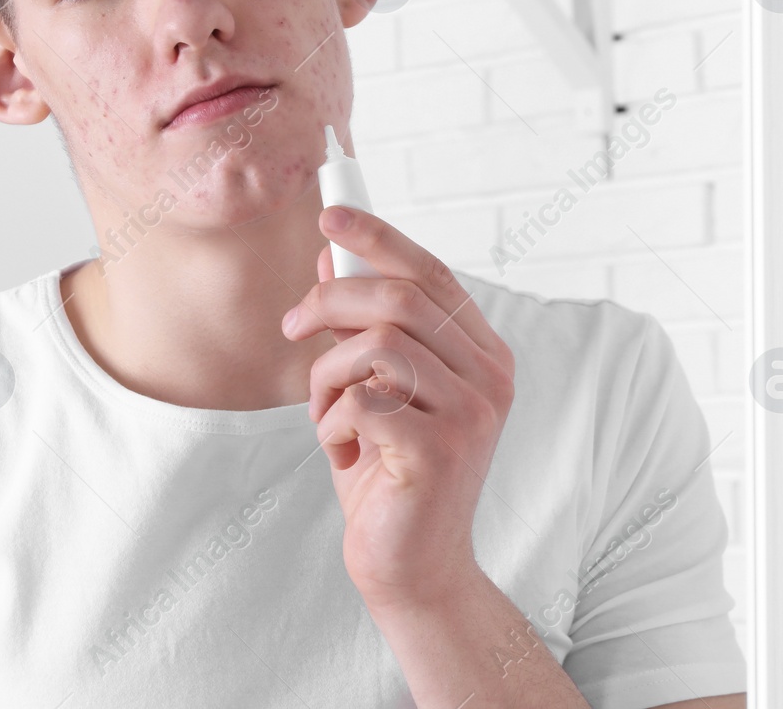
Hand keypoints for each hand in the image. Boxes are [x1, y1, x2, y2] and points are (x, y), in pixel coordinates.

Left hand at [282, 206, 516, 611]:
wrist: (411, 568)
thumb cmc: (390, 476)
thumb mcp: (372, 390)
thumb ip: (362, 327)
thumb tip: (328, 255)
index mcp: (483, 355)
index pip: (433, 273)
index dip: (380, 238)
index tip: (329, 215)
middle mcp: (491, 377)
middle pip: (401, 298)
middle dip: (330, 302)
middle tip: (291, 328)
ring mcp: (472, 414)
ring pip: (377, 346)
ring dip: (326, 377)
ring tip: (323, 415)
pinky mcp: (441, 450)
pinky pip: (363, 401)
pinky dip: (332, 422)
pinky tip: (341, 453)